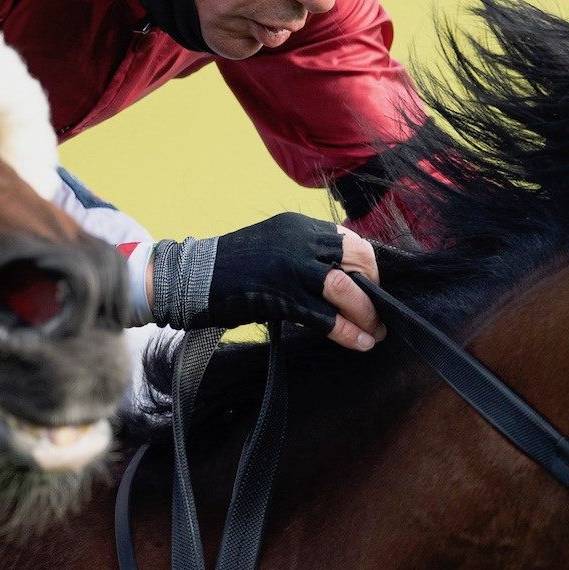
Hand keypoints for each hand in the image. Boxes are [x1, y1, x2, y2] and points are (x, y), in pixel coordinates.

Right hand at [149, 214, 384, 350]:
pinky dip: (347, 332)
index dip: (369, 268)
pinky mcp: (280, 297)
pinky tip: (359, 343)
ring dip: (367, 314)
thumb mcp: (277, 248)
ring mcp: (290, 268)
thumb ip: (308, 255)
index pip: (352, 241)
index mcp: (300, 226)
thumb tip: (346, 278)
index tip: (373, 288)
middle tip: (378, 313)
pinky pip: (324, 317)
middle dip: (374, 290)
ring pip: (346, 289)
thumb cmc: (235, 267)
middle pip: (357, 260)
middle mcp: (300, 241)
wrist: (191, 277)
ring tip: (375, 332)